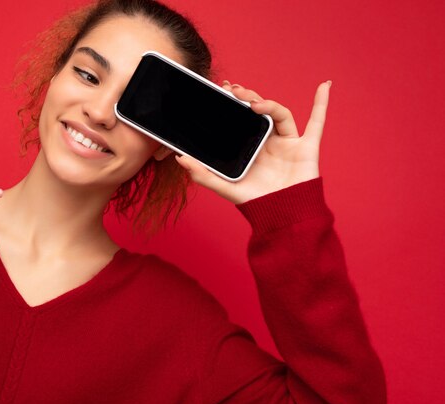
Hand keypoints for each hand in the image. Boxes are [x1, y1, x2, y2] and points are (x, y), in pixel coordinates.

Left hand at [175, 81, 330, 203]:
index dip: (234, 101)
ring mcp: (288, 142)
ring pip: (280, 114)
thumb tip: (180, 158)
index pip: (241, 117)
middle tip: (233, 89)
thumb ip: (202, 174)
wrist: (281, 216)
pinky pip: (317, 122)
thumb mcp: (223, 187)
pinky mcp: (306, 148)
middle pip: (259, 111)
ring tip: (254, 103)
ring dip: (269, 104)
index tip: (223, 88)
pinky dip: (322, 104)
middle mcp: (269, 140)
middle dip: (247, 97)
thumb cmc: (255, 202)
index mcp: (250, 145)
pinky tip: (324, 87)